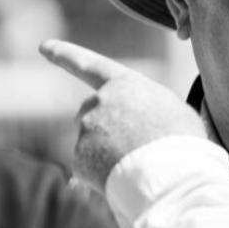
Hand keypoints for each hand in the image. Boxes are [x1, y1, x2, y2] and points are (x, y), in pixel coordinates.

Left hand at [40, 39, 205, 190]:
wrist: (172, 174)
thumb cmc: (183, 143)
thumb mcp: (172, 111)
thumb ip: (144, 110)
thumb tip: (132, 129)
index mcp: (123, 84)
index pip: (89, 65)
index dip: (65, 54)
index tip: (44, 46)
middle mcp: (98, 103)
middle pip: (90, 113)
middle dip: (102, 128)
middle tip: (132, 148)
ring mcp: (86, 131)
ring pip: (91, 146)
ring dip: (107, 156)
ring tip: (138, 168)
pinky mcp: (79, 159)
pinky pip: (88, 170)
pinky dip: (102, 178)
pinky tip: (126, 181)